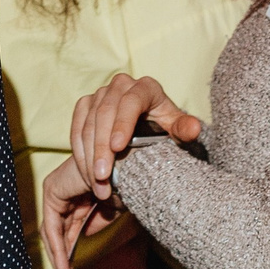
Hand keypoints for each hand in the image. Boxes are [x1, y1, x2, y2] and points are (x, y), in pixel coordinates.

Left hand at [39, 157, 119, 268]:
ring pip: (52, 233)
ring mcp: (55, 189)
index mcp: (77, 196)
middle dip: (62, 262)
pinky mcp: (53, 190)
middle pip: (57, 234)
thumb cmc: (126, 183)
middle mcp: (63, 192)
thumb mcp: (110, 210)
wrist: (131, 169)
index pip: (66, 231)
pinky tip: (64, 265)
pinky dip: (57, 246)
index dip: (68, 257)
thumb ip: (95, 222)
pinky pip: (53, 225)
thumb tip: (84, 234)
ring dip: (59, 259)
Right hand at [68, 74, 199, 200]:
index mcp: (146, 87)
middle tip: (103, 177)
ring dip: (89, 155)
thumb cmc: (165, 129)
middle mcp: (121, 85)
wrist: (149, 127)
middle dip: (101, 147)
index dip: (122, 123)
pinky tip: (86, 173)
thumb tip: (193, 128)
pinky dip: (79, 151)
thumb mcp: (177, 131)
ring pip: (88, 123)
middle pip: (105, 113)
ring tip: (96, 184)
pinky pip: (76, 128)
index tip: (117, 148)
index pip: (131, 101)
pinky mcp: (85, 105)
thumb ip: (184, 129)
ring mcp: (100, 94)